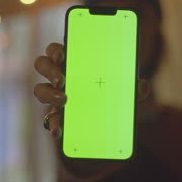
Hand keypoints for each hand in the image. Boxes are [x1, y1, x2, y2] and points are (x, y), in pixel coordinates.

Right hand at [34, 42, 150, 181]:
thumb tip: (142, 86)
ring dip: (48, 94)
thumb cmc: (111, 92)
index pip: (56, 50)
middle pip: (42, 64)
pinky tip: (58, 131)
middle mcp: (57, 75)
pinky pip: (48, 118)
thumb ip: (132, 86)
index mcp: (72, 61)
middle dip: (50, 70)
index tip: (63, 55)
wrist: (106, 118)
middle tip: (62, 79)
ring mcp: (53, 95)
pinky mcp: (55, 115)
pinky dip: (52, 124)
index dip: (55, 50)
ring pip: (39, 89)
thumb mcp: (123, 88)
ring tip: (64, 101)